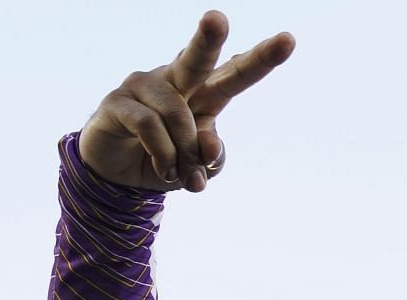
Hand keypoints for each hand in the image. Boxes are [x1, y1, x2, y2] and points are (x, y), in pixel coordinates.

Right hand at [79, 11, 293, 191]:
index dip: (262, 58)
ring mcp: (144, 86)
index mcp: (205, 93)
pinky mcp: (117, 101)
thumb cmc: (169, 161)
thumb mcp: (200, 167)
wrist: (120, 175)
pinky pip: (149, 125)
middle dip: (208, 39)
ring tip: (179, 173)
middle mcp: (176, 81)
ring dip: (184, 152)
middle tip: (217, 18)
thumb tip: (209, 148)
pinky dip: (163, 154)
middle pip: (197, 60)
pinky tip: (164, 169)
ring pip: (176, 113)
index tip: (288, 40)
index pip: (236, 73)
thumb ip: (212, 158)